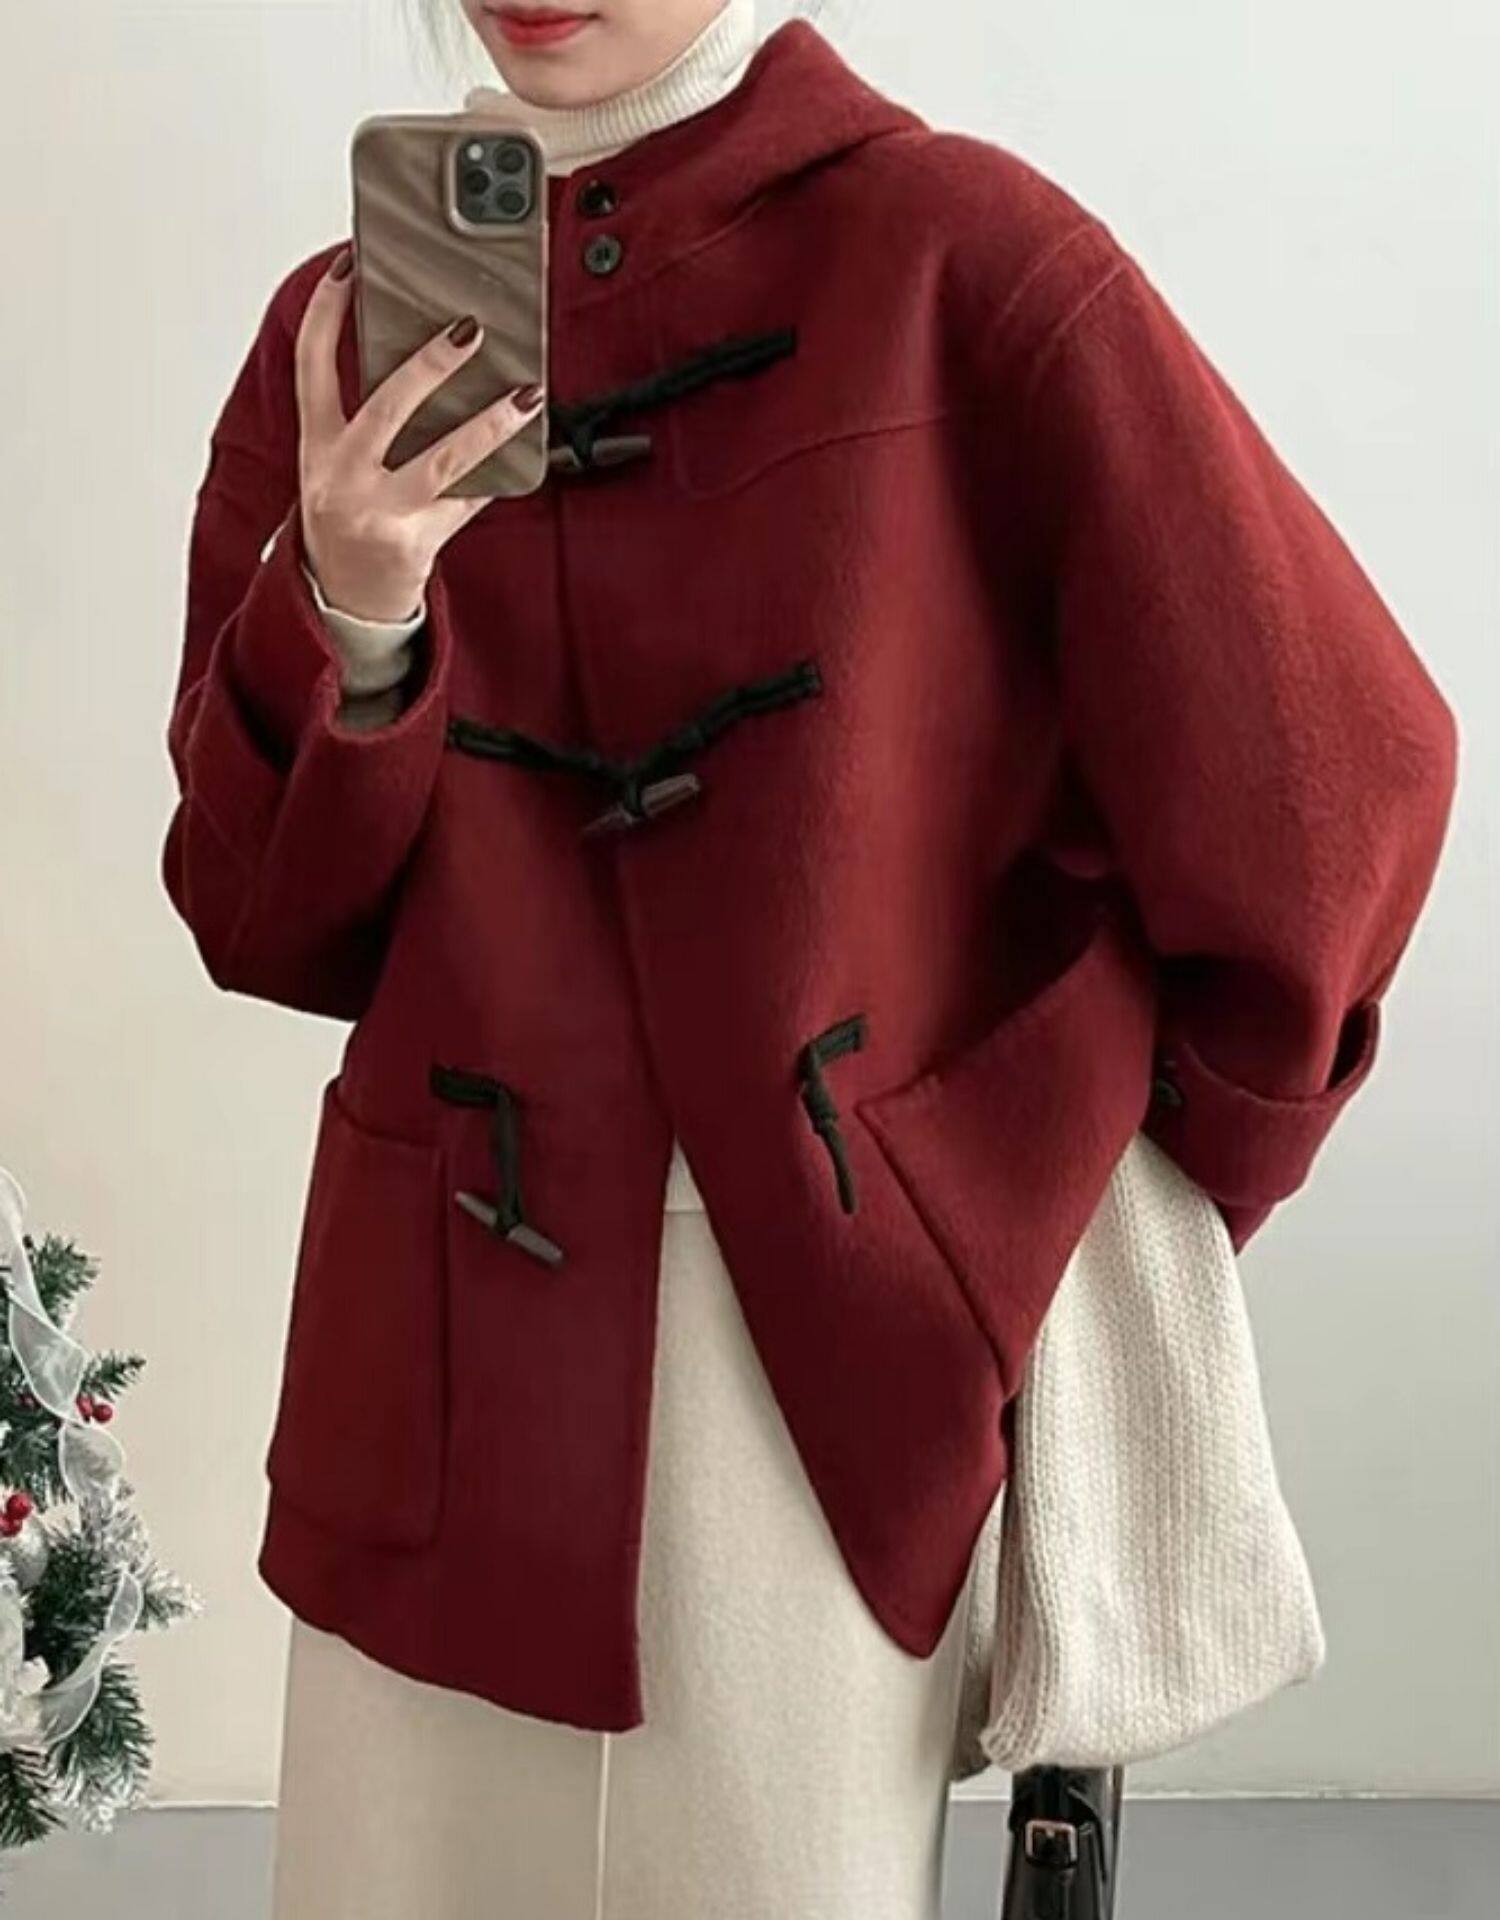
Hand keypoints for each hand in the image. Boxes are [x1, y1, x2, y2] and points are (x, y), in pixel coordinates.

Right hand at [292, 245, 544, 621]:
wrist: (343, 600)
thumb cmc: (348, 517)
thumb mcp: (337, 464)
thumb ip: (367, 418)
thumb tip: (429, 358)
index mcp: (315, 446)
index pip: (311, 364)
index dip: (326, 312)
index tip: (350, 266)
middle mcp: (340, 476)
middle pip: (387, 407)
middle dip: (430, 365)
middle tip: (470, 330)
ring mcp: (378, 512)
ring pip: (444, 459)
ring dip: (491, 423)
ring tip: (527, 393)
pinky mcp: (414, 543)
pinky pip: (467, 501)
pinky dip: (496, 475)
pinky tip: (523, 448)